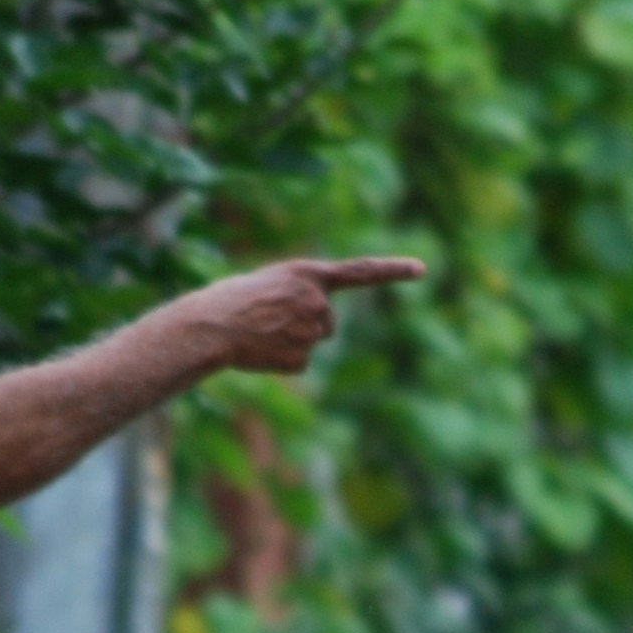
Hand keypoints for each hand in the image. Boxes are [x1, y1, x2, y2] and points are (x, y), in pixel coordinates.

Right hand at [193, 256, 426, 375]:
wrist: (210, 327)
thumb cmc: (233, 300)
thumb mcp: (273, 282)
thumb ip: (304, 292)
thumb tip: (323, 323)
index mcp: (309, 272)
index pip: (361, 271)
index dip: (393, 270)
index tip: (422, 269)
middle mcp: (317, 299)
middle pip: (329, 323)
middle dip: (306, 325)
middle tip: (269, 320)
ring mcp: (312, 330)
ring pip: (315, 343)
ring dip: (292, 341)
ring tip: (262, 332)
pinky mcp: (302, 358)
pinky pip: (301, 363)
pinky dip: (283, 361)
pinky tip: (262, 351)